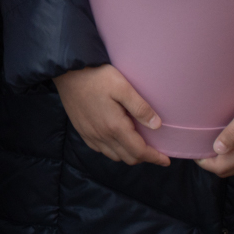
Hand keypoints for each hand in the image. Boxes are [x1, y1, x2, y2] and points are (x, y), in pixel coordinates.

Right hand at [54, 65, 170, 166]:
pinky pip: (101, 150)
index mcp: (115, 126)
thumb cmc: (97, 77)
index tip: (166, 160)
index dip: (155, 158)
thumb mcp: (123, 87)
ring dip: (128, 154)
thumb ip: (140, 107)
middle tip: (153, 150)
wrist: (67, 72)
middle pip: (128, 158)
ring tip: (136, 144)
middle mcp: (102, 136)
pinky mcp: (82, 131)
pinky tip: (116, 139)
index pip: (139, 151)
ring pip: (114, 156)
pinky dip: (113, 151)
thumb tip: (157, 125)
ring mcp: (90, 135)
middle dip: (143, 157)